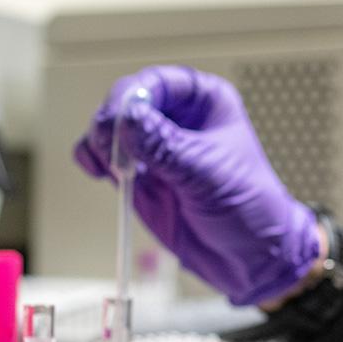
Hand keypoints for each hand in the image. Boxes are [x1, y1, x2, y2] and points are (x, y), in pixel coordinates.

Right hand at [73, 66, 322, 306]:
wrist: (249, 258)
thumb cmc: (249, 208)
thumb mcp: (208, 174)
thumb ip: (166, 147)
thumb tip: (128, 119)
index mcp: (204, 102)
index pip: (158, 82)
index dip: (133, 95)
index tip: (122, 119)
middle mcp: (176, 118)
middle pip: (126, 101)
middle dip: (111, 120)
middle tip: (108, 145)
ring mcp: (154, 147)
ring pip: (110, 127)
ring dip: (98, 140)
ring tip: (109, 165)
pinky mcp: (138, 175)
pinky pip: (104, 156)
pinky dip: (92, 159)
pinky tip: (99, 172)